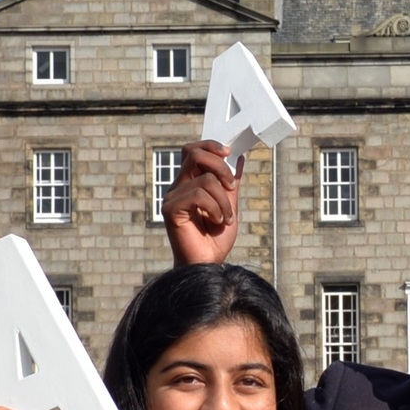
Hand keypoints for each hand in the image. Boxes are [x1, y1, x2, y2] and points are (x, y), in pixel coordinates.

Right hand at [162, 142, 241, 266]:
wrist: (209, 263)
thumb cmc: (215, 239)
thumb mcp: (230, 205)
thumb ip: (231, 183)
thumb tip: (238, 158)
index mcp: (189, 183)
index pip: (192, 151)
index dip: (210, 146)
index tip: (229, 152)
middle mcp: (178, 187)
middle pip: (194, 154)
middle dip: (220, 167)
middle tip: (231, 187)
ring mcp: (172, 197)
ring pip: (205, 179)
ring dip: (224, 200)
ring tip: (225, 218)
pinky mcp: (170, 209)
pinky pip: (198, 195)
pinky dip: (215, 207)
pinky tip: (217, 221)